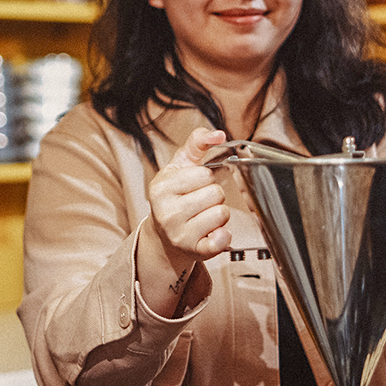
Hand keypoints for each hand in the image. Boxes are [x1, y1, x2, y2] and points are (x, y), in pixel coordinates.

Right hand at [147, 127, 231, 264]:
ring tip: (204, 216)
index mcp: (161, 187)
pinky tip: (212, 233)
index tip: (196, 185)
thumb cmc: (175, 196)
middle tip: (200, 202)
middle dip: (214, 196)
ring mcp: (179, 234)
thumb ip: (197, 143)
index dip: (206, 178)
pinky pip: (222, 239)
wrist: (164, 236)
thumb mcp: (180, 167)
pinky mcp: (194, 251)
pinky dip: (223, 236)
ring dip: (219, 214)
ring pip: (222, 213)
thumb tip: (218, 134)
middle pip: (216, 193)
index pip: (204, 174)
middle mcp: (167, 212)